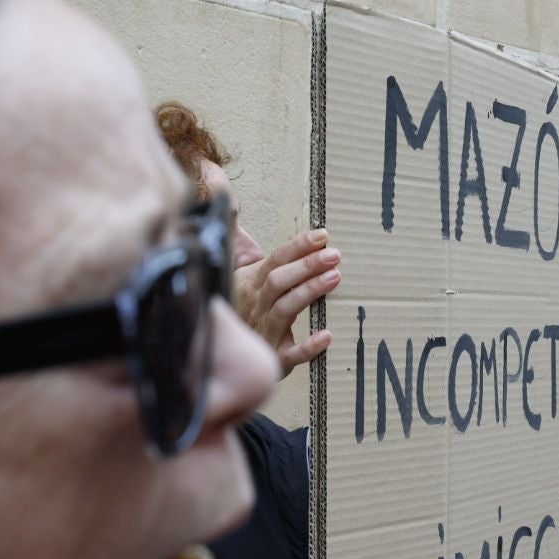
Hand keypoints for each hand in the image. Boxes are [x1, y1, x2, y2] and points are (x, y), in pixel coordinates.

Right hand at [234, 228, 340, 377]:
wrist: (224, 353)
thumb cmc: (241, 307)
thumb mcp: (235, 270)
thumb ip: (236, 237)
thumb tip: (227, 199)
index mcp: (251, 284)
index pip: (274, 260)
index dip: (297, 247)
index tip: (323, 235)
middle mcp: (257, 305)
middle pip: (278, 281)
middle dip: (306, 266)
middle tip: (334, 255)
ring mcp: (265, 332)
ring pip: (284, 309)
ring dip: (309, 292)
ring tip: (335, 277)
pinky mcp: (274, 359)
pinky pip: (291, 354)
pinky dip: (308, 347)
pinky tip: (327, 336)